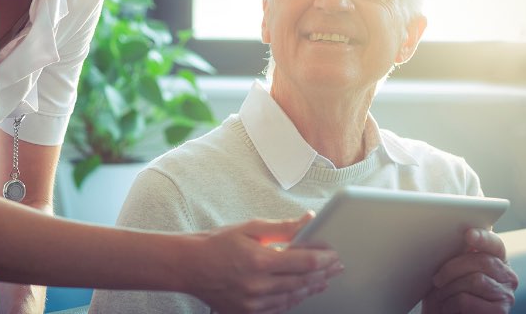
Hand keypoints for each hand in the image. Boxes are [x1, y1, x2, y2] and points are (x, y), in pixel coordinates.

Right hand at [192, 213, 343, 313]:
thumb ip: (282, 227)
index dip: (324, 258)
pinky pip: (279, 309)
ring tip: (323, 279)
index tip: (334, 254)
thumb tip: (308, 220)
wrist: (190, 266)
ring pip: (293, 298)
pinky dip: (293, 300)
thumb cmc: (217, 243)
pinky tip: (301, 292)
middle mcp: (258, 285)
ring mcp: (253, 302)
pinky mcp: (248, 312)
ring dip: (311, 288)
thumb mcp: (250, 228)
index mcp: (260, 260)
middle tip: (336, 266)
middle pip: (303, 282)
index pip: (305, 262)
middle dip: (323, 273)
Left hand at [422, 228, 517, 313]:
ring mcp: (506, 295)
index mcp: (496, 259)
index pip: (495, 244)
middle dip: (451, 269)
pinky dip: (450, 304)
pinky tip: (449, 307)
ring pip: (474, 280)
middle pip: (481, 261)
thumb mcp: (450, 269)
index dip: (483, 238)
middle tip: (436, 280)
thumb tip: (450, 233)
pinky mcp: (499, 312)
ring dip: (449, 289)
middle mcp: (507, 276)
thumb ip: (457, 252)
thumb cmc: (447, 292)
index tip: (468, 234)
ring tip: (442, 296)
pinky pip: (467, 300)